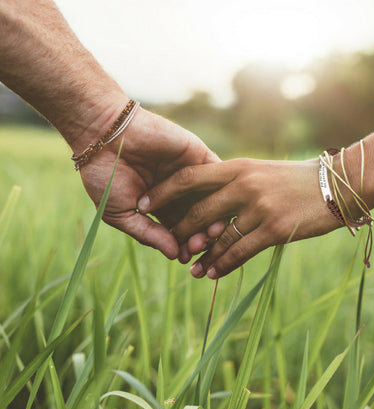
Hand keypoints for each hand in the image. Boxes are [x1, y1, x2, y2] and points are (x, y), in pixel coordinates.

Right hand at [76, 105, 223, 258]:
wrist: (103, 135)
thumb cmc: (105, 176)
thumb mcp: (121, 213)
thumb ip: (148, 234)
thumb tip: (174, 256)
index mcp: (160, 206)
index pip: (180, 231)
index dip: (183, 245)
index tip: (185, 258)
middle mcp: (178, 192)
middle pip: (198, 219)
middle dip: (200, 235)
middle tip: (199, 247)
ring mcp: (190, 173)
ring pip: (211, 200)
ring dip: (213, 217)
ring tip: (210, 233)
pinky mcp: (198, 155)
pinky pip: (216, 175)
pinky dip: (220, 191)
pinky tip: (219, 208)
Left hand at [138, 158, 340, 277]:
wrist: (335, 184)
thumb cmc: (293, 179)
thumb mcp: (259, 171)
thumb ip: (232, 182)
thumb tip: (206, 200)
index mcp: (237, 167)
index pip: (189, 178)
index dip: (163, 192)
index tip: (145, 204)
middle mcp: (244, 185)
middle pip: (199, 212)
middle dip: (180, 232)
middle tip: (171, 247)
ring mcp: (259, 207)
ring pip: (218, 237)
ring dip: (202, 256)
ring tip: (190, 269)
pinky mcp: (275, 229)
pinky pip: (240, 252)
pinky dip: (223, 265)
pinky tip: (212, 274)